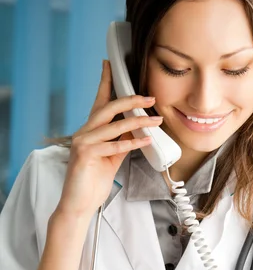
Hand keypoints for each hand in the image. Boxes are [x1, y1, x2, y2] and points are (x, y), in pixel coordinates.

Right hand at [56, 60, 162, 219]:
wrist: (80, 205)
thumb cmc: (93, 183)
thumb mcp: (112, 159)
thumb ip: (121, 143)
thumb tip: (137, 131)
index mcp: (89, 131)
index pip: (99, 103)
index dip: (105, 83)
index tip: (109, 64)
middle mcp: (83, 133)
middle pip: (108, 108)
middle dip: (130, 100)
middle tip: (150, 98)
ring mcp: (82, 142)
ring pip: (114, 125)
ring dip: (138, 121)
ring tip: (156, 119)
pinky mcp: (85, 154)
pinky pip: (114, 145)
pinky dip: (133, 142)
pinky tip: (147, 140)